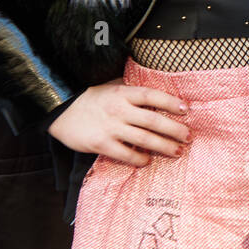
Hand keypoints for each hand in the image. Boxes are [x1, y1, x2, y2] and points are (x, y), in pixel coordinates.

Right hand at [48, 79, 189, 166]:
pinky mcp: (101, 144)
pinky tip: (147, 161)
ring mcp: (111, 128)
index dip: (170, 102)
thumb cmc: (89, 99)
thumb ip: (130, 92)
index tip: (186, 109)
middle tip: (188, 136)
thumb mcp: (110, 88)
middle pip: (154, 120)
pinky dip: (139, 159)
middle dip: (175, 129)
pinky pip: (126, 154)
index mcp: (123, 93)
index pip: (152, 96)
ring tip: (177, 151)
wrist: (60, 110)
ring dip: (164, 146)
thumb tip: (155, 94)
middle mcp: (119, 110)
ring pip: (144, 139)